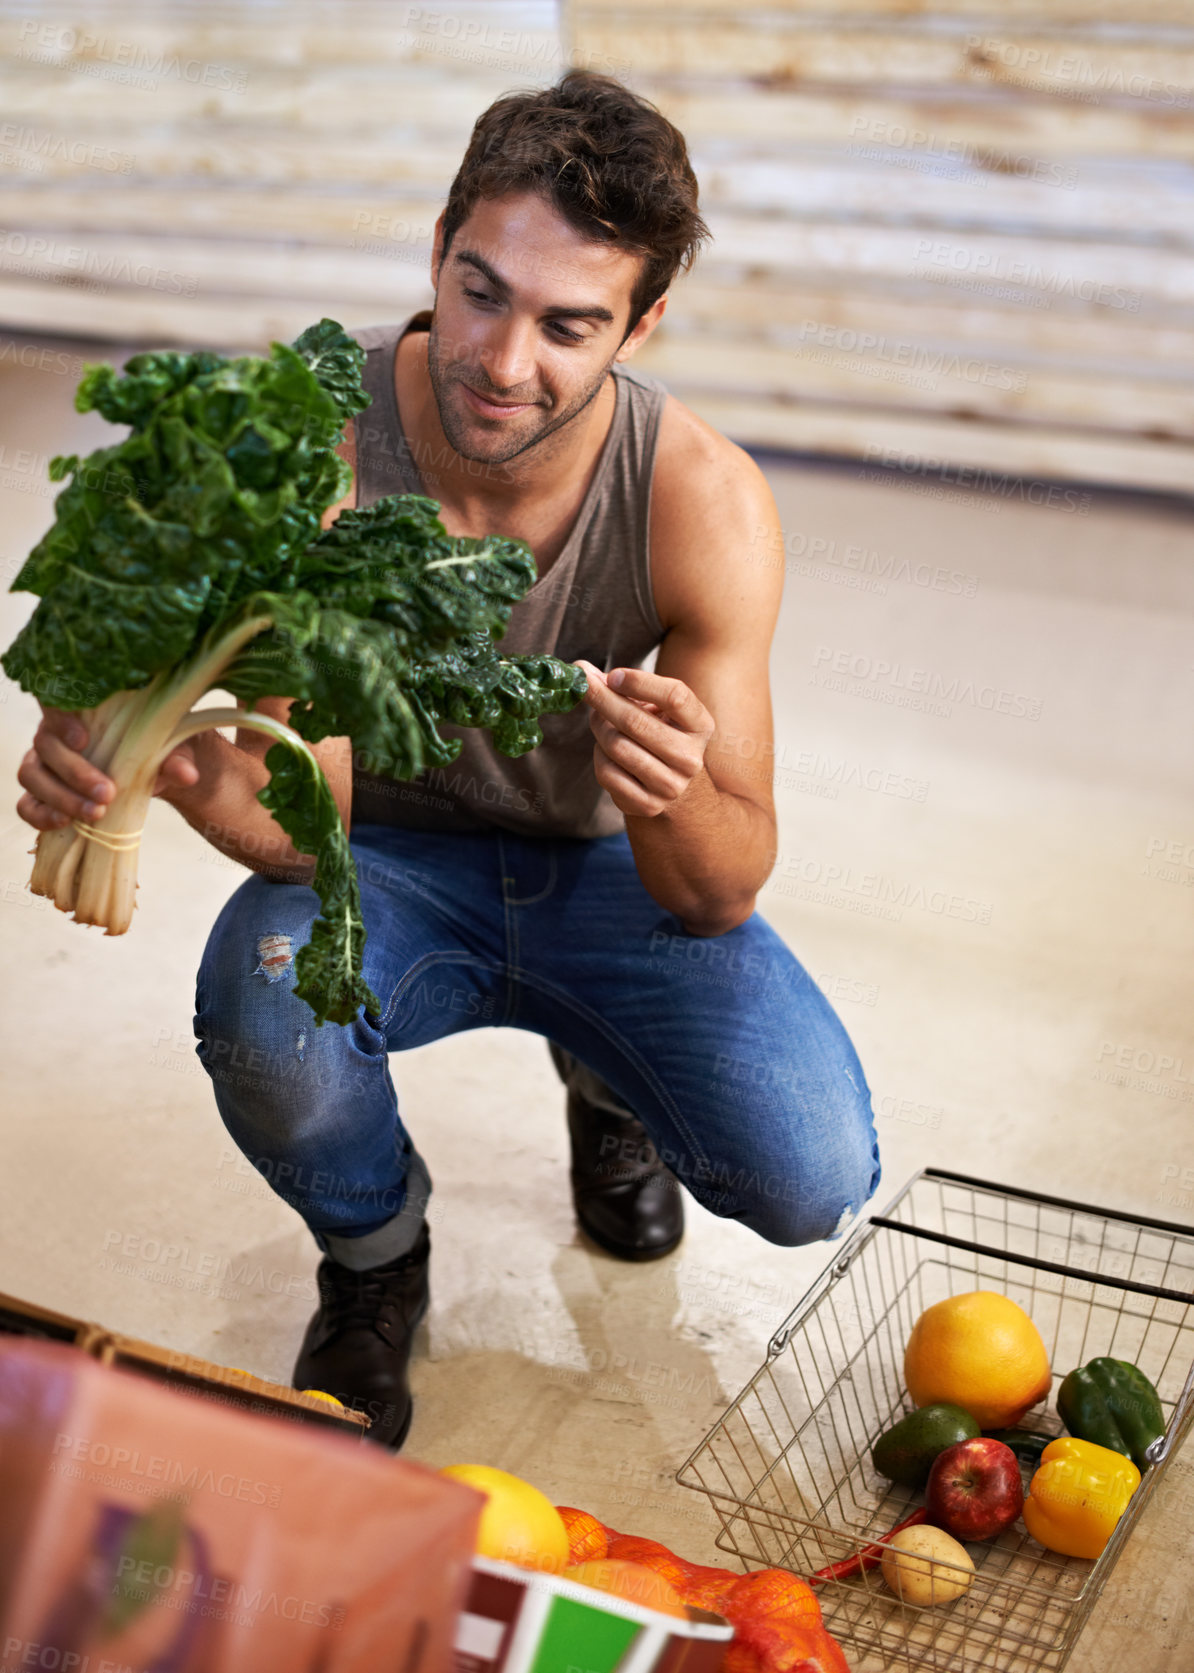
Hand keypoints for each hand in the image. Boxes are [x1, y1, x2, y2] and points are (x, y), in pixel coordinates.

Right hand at [16, 707, 199, 831]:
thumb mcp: (175, 749)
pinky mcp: (43, 794)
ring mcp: (45, 763)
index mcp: (84, 709)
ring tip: (94, 814)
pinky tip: (64, 823)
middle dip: (75, 772)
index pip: (57, 701)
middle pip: (45, 744)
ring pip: (31, 774)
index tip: (83, 739)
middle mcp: (57, 732)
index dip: (61, 718)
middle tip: (107, 793)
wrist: (161, 774)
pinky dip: (40, 815)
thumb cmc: (162, 748)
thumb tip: (186, 774)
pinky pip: (26, 804)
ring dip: (60, 796)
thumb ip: (176, 757)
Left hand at [575, 659, 713, 817]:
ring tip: (598, 719)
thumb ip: (626, 687)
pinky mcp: (647, 804)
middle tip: (583, 685)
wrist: (674, 786)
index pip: (675, 697)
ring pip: (616, 746)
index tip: (613, 675)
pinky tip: (605, 749)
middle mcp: (690, 758)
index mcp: (700, 726)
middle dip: (603, 699)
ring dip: (599, 727)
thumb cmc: (661, 734)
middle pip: (636, 722)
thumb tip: (584, 672)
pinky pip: (607, 772)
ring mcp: (670, 785)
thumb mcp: (658, 708)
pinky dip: (599, 755)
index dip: (640, 682)